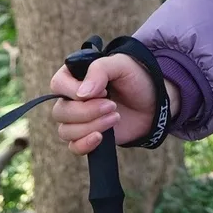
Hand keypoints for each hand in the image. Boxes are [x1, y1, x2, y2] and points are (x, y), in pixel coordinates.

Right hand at [50, 52, 179, 155]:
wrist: (154, 101)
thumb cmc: (136, 77)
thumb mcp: (121, 64)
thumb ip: (99, 70)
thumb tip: (81, 94)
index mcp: (74, 76)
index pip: (58, 84)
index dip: (75, 91)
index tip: (103, 91)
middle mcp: (71, 98)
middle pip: (60, 112)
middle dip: (87, 112)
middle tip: (112, 106)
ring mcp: (78, 120)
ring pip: (66, 131)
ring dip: (91, 126)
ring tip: (116, 117)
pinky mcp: (87, 136)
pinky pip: (73, 147)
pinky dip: (85, 145)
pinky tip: (101, 137)